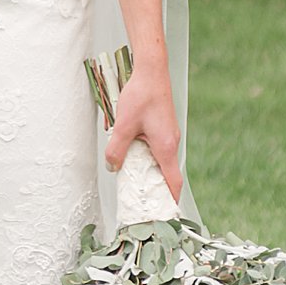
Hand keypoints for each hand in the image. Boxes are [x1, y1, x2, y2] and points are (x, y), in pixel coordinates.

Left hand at [103, 62, 182, 201]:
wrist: (151, 71)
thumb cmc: (141, 95)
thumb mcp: (123, 125)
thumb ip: (117, 149)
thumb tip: (113, 167)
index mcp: (166, 147)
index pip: (173, 181)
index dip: (169, 200)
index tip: (164, 214)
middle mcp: (171, 143)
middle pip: (167, 174)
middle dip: (156, 189)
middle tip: (142, 202)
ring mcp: (168, 135)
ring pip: (161, 161)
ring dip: (150, 172)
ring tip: (134, 182)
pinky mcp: (163, 127)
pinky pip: (158, 149)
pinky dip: (148, 158)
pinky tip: (133, 156)